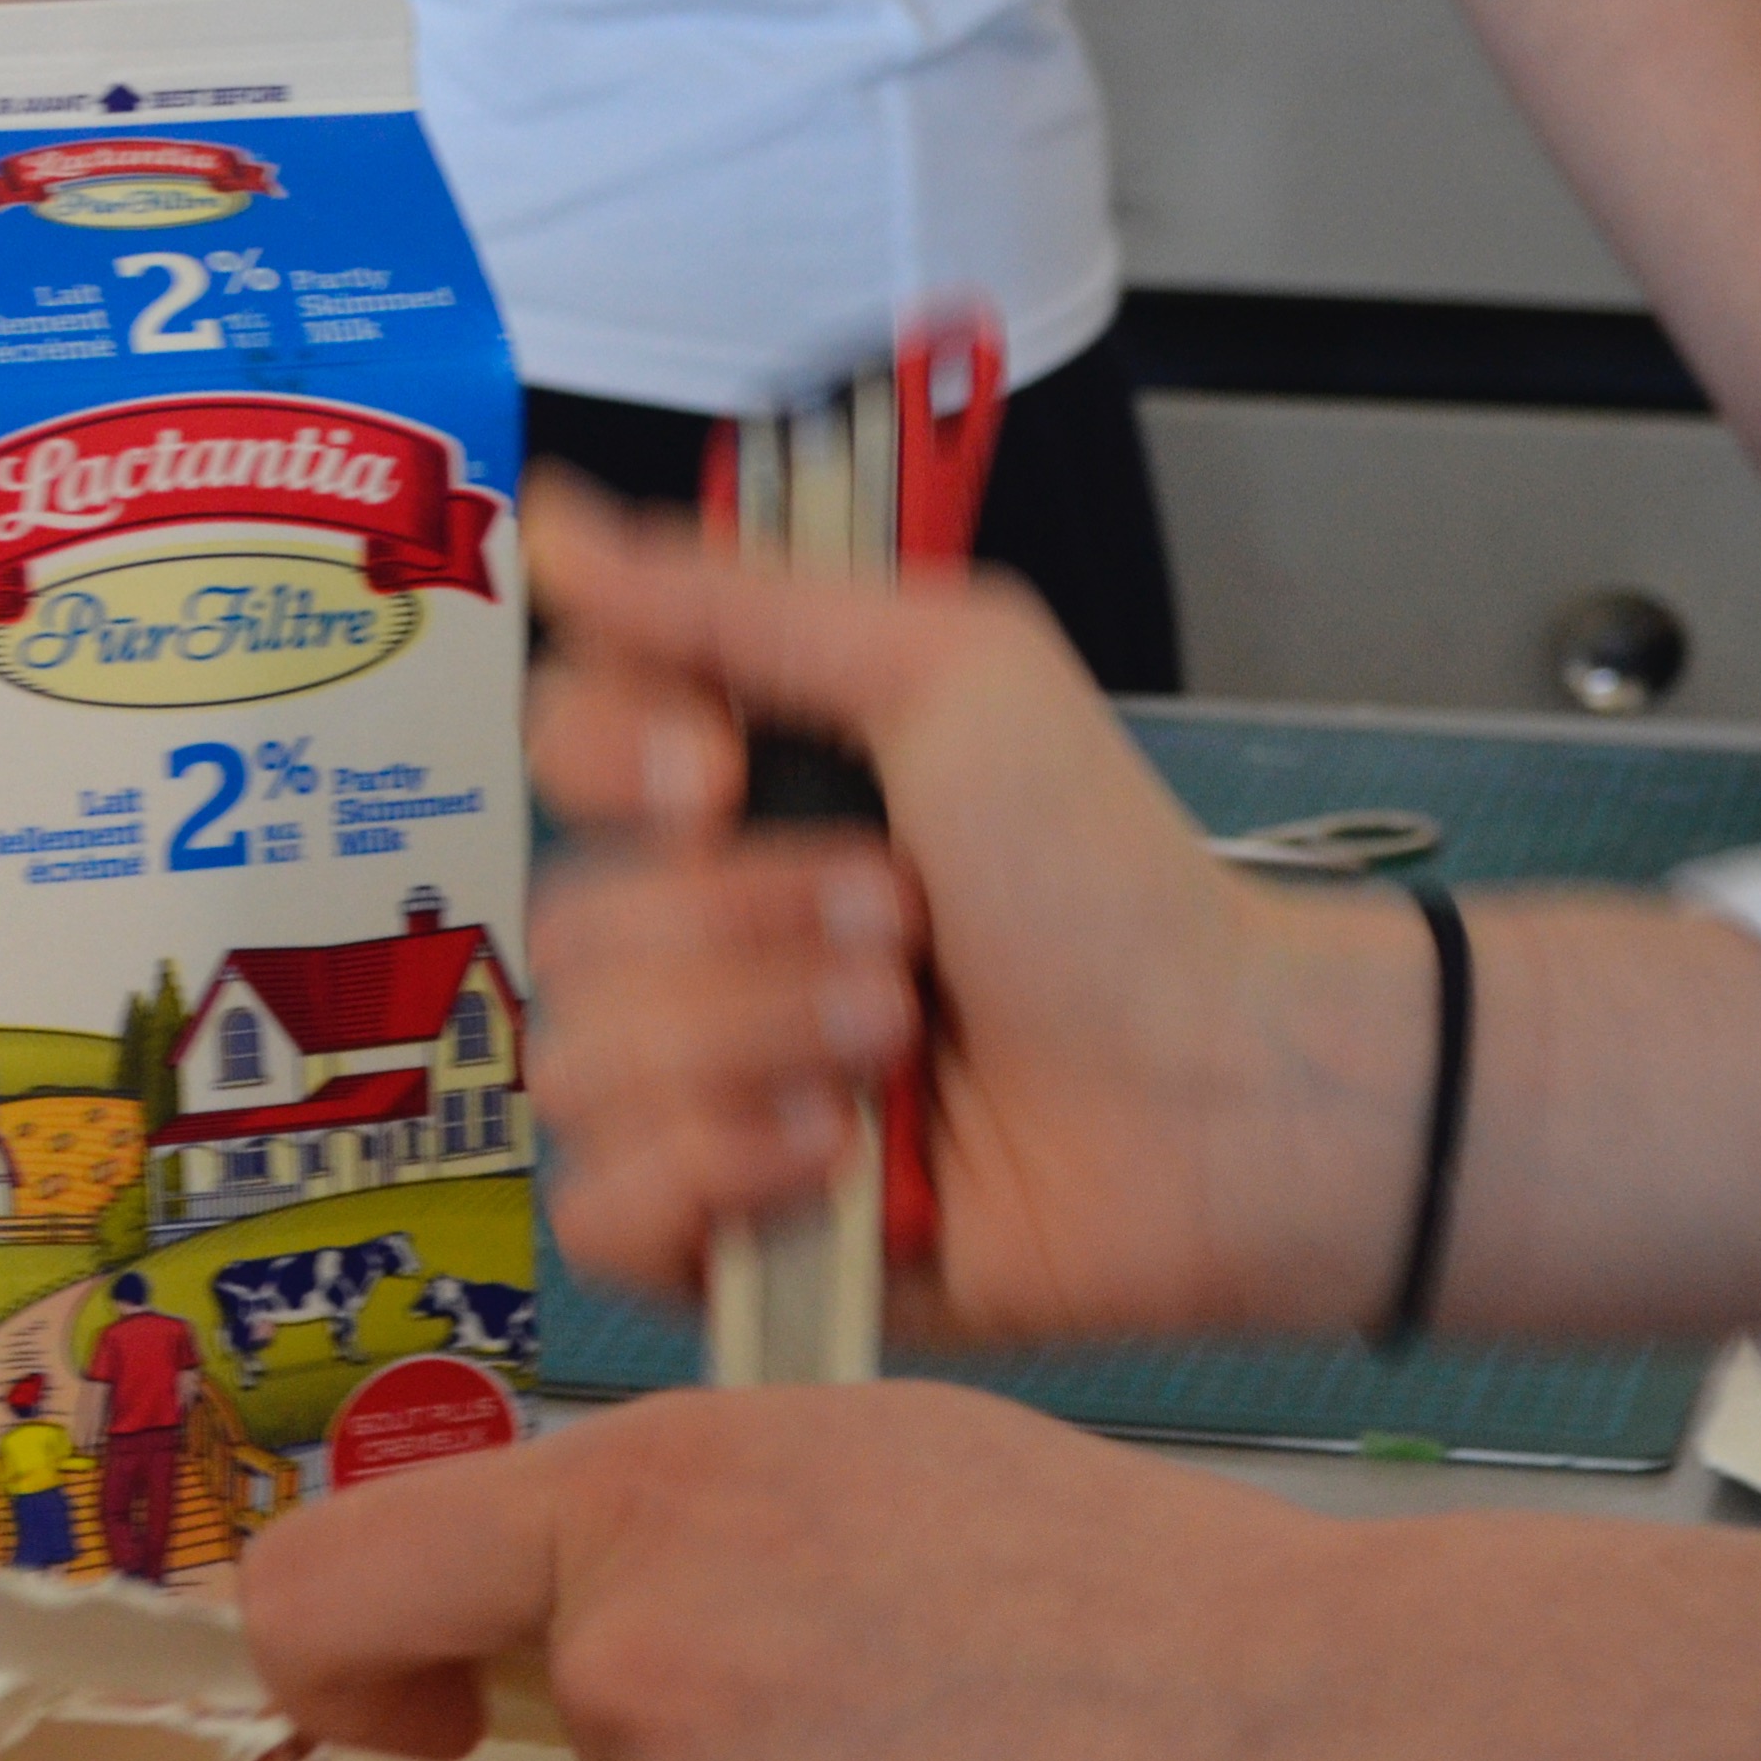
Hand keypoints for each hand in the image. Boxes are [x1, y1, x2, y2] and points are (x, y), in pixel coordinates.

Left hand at [230, 1385, 1760, 1760]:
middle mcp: (642, 1677)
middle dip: (711, 1728)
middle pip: (581, 1736)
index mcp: (653, 1505)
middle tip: (908, 1704)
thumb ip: (694, 1514)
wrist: (1318, 1742)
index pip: (336, 1589)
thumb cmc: (1144, 1585)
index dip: (339, 1659)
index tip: (390, 1698)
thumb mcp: (882, 1452)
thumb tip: (586, 1589)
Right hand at [524, 474, 1427, 1341]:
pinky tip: (841, 1155)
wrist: (1205, 1088)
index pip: (558, 750)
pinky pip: (606, 1211)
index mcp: (741, 803)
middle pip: (569, 923)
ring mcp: (707, 1099)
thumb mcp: (949, 674)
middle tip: (903, 926)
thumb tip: (555, 521)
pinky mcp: (725, 1239)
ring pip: (583, 1068)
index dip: (611, 761)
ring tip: (903, 1043)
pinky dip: (721, 1174)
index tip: (719, 773)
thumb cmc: (1105, 882)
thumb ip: (737, 599)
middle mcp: (705, 945)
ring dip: (755, 1040)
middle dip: (743, 921)